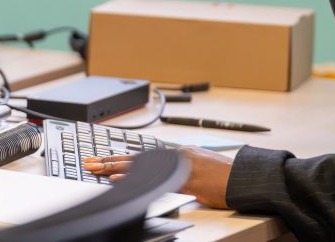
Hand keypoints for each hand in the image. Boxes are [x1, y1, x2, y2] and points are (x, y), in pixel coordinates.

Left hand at [84, 146, 233, 208]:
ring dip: (117, 167)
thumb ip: (182, 173)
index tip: (103, 161)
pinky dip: (135, 178)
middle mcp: (180, 155)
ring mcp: (183, 165)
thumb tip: (166, 178)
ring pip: (143, 165)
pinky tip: (119, 180)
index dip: (123, 158)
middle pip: (139, 157)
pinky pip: (155, 178)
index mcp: (182, 154)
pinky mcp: (187, 178)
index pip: (146, 155)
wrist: (245, 180)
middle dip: (112, 160)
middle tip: (89, 163)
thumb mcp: (201, 172)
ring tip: (96, 169)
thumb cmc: (226, 179)